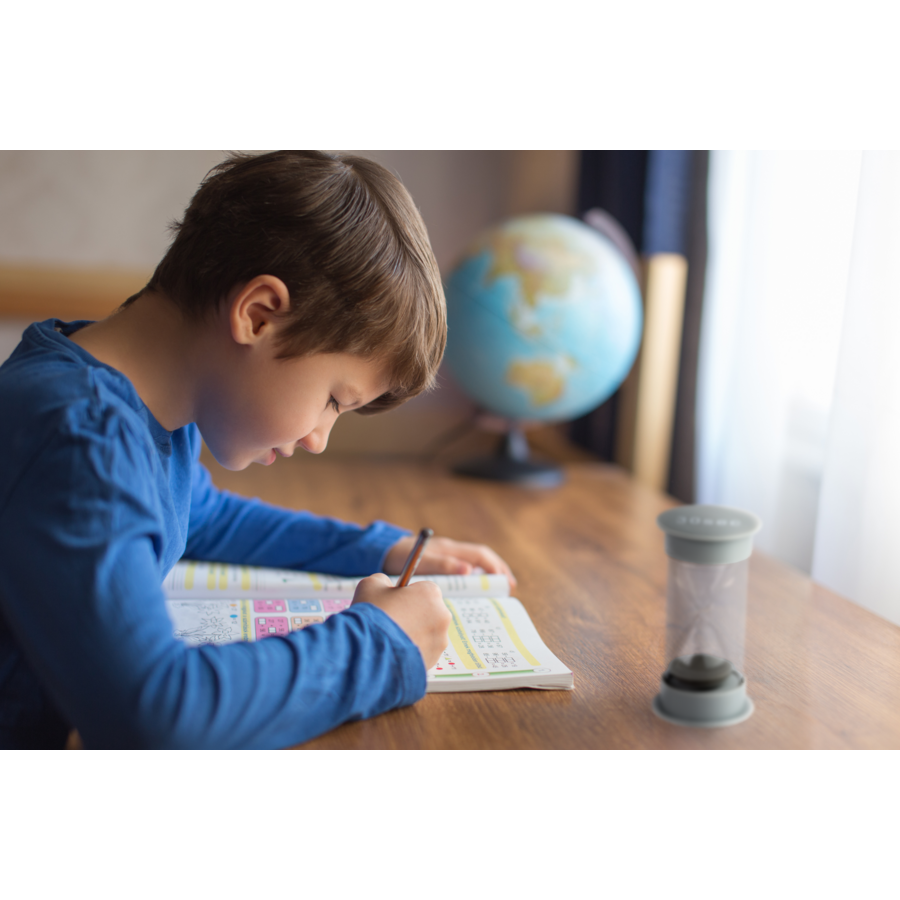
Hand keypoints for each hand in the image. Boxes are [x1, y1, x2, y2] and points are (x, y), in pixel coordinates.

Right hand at [351, 574, 451, 669]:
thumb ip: (383, 581)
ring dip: (413, 634)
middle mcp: (442, 616)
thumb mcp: (371, 585)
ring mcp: (439, 641)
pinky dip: (411, 652)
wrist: (367, 653)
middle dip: (413, 616)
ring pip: (427, 633)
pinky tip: (394, 652)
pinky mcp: (433, 660)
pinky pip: (422, 652)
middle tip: (391, 622)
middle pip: (428, 612)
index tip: (394, 603)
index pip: (424, 590)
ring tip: (391, 639)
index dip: (407, 596)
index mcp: (431, 593)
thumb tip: (387, 587)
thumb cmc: (371, 615)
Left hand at [384, 535, 517, 589]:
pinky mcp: (439, 562)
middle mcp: (450, 550)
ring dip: (487, 574)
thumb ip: (441, 564)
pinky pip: (462, 568)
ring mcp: (446, 555)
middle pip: (481, 558)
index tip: (505, 582)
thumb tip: (468, 570)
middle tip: (509, 587)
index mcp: (449, 549)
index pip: (480, 556)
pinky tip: (474, 590)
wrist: (382, 551)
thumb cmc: (400, 556)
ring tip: (497, 590)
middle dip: (497, 570)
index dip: (495, 567)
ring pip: (473, 563)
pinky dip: (473, 577)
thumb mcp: (420, 561)